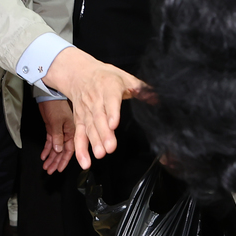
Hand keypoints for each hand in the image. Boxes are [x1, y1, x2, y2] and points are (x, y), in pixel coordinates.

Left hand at [36, 98, 74, 174]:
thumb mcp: (56, 122)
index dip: (64, 161)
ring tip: (46, 166)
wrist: (48, 95)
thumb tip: (59, 150)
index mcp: (71, 132)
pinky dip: (47, 149)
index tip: (59, 169)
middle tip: (50, 170)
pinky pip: (50, 142)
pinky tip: (43, 156)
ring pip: (55, 148)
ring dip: (51, 157)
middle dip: (56, 162)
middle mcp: (66, 133)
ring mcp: (59, 132)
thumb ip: (58, 137)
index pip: (69, 150)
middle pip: (62, 151)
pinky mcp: (52, 129)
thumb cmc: (55, 106)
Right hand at [43, 46, 144, 169]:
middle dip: (104, 134)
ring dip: (94, 142)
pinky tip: (85, 161)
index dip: (112, 112)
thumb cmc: (105, 77)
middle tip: (110, 147)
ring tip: (100, 154)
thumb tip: (156, 98)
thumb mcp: (124, 77)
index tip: (113, 124)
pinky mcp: (80, 120)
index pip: (110, 100)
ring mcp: (86, 111)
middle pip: (99, 118)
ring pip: (89, 128)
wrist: (79, 74)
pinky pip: (79, 136)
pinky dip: (80, 150)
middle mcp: (95, 100)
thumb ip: (140, 89)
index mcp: (108, 87)